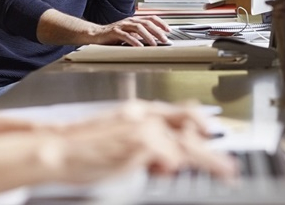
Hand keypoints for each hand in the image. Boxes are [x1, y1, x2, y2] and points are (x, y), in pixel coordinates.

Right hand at [41, 101, 237, 183]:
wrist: (57, 149)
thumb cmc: (81, 148)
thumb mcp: (117, 140)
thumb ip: (143, 144)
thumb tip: (167, 160)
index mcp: (137, 111)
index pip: (178, 113)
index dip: (200, 125)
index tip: (213, 137)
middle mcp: (143, 115)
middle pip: (189, 125)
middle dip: (211, 145)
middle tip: (227, 164)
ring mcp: (142, 128)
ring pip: (187, 142)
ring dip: (207, 160)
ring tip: (223, 171)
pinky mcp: (139, 144)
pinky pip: (170, 157)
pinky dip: (176, 167)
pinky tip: (174, 174)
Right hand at [91, 15, 170, 45]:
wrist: (96, 34)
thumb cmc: (114, 36)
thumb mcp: (130, 34)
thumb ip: (140, 35)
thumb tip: (155, 40)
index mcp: (134, 20)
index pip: (150, 18)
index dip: (160, 23)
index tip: (168, 30)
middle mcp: (129, 21)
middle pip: (146, 23)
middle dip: (157, 31)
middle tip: (165, 39)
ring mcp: (122, 25)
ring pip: (138, 28)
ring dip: (148, 36)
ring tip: (155, 44)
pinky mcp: (114, 32)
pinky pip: (126, 36)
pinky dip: (134, 41)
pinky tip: (139, 46)